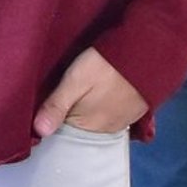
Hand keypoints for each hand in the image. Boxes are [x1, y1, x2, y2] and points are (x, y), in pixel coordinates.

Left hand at [34, 48, 148, 138]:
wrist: (148, 52)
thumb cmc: (106, 65)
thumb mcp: (75, 80)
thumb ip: (56, 105)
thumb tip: (38, 133)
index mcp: (89, 127)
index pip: (64, 134)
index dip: (52, 123)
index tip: (43, 112)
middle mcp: (106, 131)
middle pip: (81, 130)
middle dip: (69, 119)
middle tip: (61, 100)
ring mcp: (122, 122)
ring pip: (96, 123)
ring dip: (87, 114)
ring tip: (79, 98)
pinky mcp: (134, 112)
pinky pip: (112, 117)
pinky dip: (103, 110)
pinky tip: (98, 97)